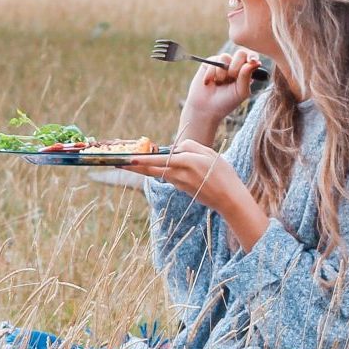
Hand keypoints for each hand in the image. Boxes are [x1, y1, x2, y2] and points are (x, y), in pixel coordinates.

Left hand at [126, 138, 268, 250]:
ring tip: (127, 162)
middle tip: (117, 163)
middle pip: (151, 169)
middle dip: (133, 166)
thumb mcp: (211, 154)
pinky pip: (167, 176)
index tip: (128, 158)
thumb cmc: (224, 175)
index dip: (142, 159)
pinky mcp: (181, 189)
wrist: (230, 201)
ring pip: (157, 173)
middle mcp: (180, 174)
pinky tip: (152, 166)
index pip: (160, 159)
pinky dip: (158, 171)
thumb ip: (191, 147)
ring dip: (142, 168)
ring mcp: (179, 183)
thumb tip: (175, 148)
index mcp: (187, 162)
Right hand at [178, 46, 263, 145]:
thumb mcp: (241, 92)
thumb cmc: (226, 102)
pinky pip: (213, 61)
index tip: (252, 60)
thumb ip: (247, 76)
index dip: (252, 56)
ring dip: (222, 72)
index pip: (252, 59)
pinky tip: (209, 82)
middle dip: (236, 65)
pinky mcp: (209, 64)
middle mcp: (234, 66)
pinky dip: (211, 73)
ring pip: (225, 57)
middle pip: (240, 53)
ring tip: (219, 83)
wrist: (205, 108)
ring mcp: (221, 64)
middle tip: (231, 77)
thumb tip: (255, 62)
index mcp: (245, 73)